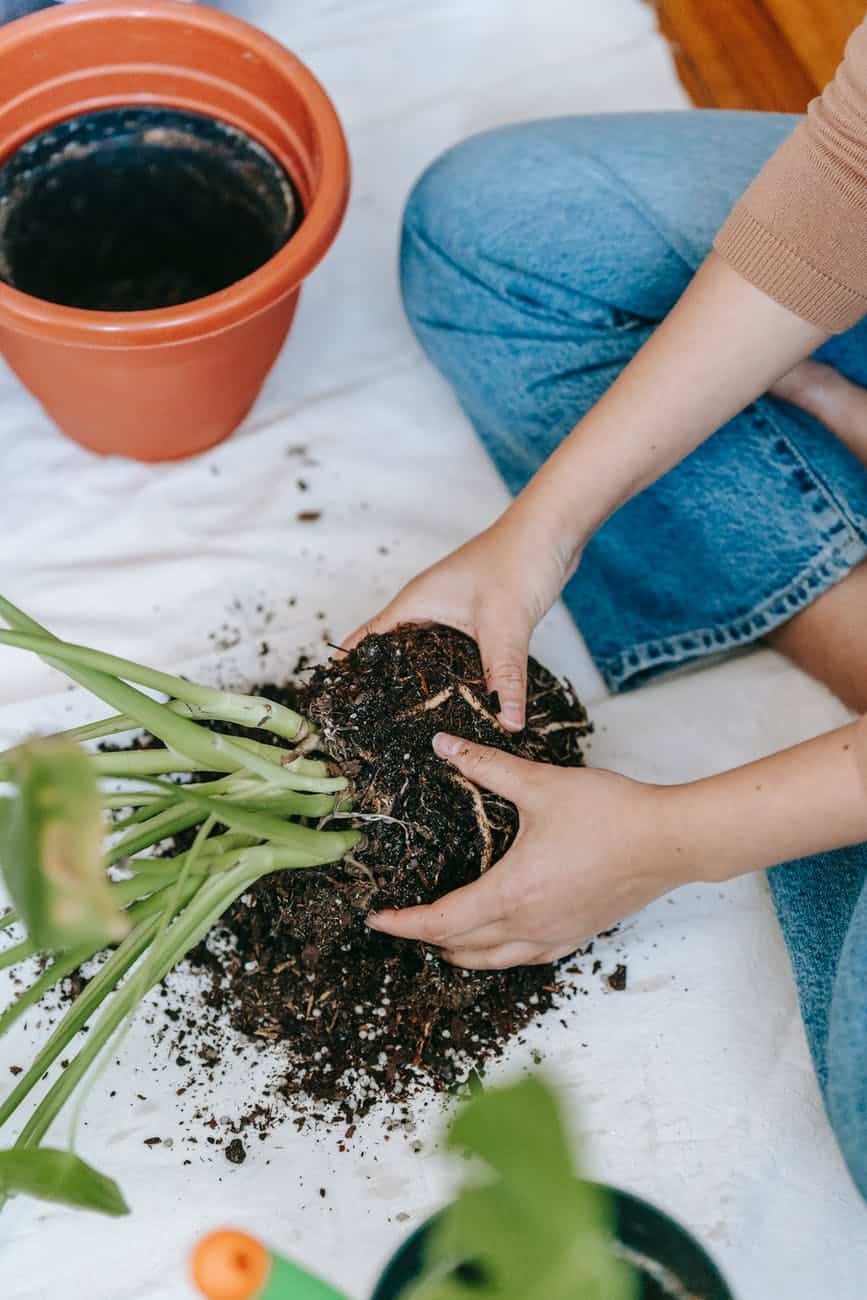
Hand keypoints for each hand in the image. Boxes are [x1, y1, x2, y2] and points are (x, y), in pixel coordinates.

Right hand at [345, 515, 576, 729]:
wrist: (551, 530)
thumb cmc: (517, 560)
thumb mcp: (505, 624)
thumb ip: (503, 676)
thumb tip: (507, 723)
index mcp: (416, 602)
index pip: (367, 639)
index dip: (349, 670)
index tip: (335, 703)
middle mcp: (427, 607)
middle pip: (392, 651)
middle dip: (383, 685)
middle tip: (375, 726)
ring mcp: (451, 612)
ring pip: (426, 654)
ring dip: (422, 682)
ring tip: (414, 722)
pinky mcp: (476, 618)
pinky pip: (454, 654)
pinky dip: (453, 675)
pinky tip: (462, 698)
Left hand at [366, 733, 689, 968]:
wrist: (670, 841)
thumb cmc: (610, 814)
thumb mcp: (540, 784)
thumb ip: (486, 766)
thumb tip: (443, 744)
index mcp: (511, 894)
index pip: (440, 923)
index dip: (402, 924)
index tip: (375, 918)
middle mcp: (528, 926)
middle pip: (460, 949)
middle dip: (425, 938)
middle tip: (402, 919)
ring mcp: (555, 937)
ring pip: (492, 961)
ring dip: (461, 950)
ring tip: (441, 931)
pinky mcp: (577, 936)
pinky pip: (524, 957)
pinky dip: (498, 952)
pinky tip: (498, 932)